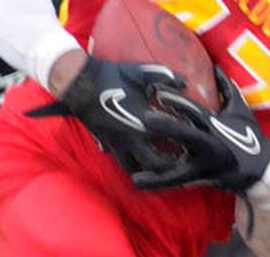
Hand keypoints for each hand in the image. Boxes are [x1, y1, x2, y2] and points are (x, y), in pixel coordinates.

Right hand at [60, 56, 217, 180]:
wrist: (80, 83)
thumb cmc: (112, 76)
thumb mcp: (140, 73)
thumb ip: (165, 77)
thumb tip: (185, 83)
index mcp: (143, 121)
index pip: (167, 144)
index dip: (180, 149)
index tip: (189, 147)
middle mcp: (131, 138)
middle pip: (152, 167)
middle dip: (165, 169)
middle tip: (176, 164)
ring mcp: (117, 144)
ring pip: (134, 170)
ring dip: (147, 171)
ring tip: (158, 167)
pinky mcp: (106, 144)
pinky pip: (121, 162)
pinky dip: (132, 165)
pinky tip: (138, 160)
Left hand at [133, 67, 269, 192]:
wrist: (261, 170)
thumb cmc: (250, 136)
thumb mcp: (240, 109)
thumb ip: (226, 87)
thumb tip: (215, 65)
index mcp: (216, 125)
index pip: (195, 110)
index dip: (177, 101)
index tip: (157, 91)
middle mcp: (209, 145)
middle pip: (186, 135)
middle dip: (167, 127)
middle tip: (144, 120)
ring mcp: (204, 165)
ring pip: (177, 170)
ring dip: (156, 172)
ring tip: (135, 173)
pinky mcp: (200, 178)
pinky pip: (175, 182)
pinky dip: (158, 182)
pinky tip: (138, 182)